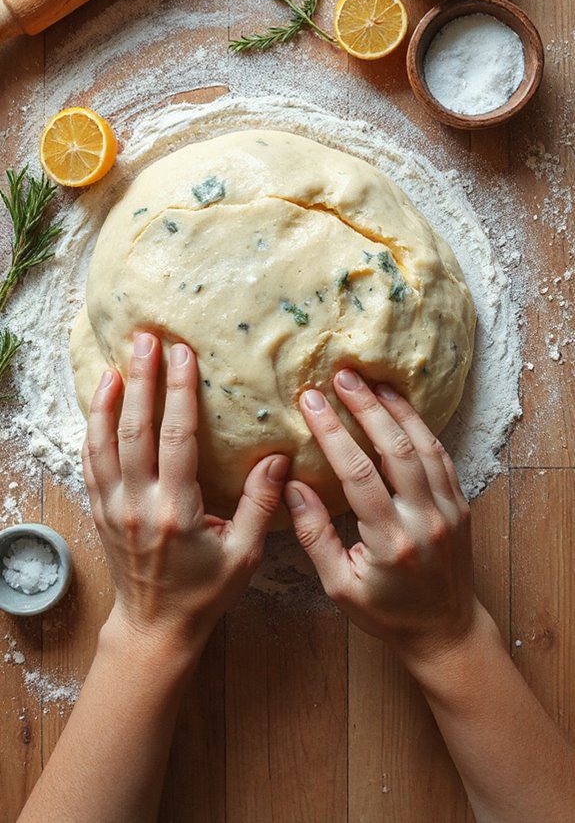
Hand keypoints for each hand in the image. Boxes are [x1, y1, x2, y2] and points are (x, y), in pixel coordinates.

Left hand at [82, 332, 287, 650]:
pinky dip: (93, 428)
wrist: (155, 627)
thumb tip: (280, 456)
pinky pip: (90, 461)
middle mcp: (138, 505)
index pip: (176, 438)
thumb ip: (261, 503)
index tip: (183, 354)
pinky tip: (101, 403)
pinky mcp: (100, 511)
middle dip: (141, 379)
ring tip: (117, 362)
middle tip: (145, 338)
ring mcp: (112, 507)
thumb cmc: (205, 593)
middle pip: (133, 429)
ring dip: (109, 399)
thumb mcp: (245, 554)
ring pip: (103, 442)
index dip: (178, 392)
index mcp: (176, 511)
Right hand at [284, 370, 478, 668]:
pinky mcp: (461, 505)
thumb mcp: (340, 586)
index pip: (358, 474)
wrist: (445, 632)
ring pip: (425, 446)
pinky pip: (442, 456)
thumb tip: (290, 487)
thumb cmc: (386, 614)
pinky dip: (422, 428)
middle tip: (343, 375)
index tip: (310, 401)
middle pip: (397, 448)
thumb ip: (315, 536)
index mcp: (390, 541)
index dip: (332, 432)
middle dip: (367, 407)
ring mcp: (448, 510)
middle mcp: (425, 520)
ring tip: (372, 382)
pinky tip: (402, 408)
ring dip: (398, 409)